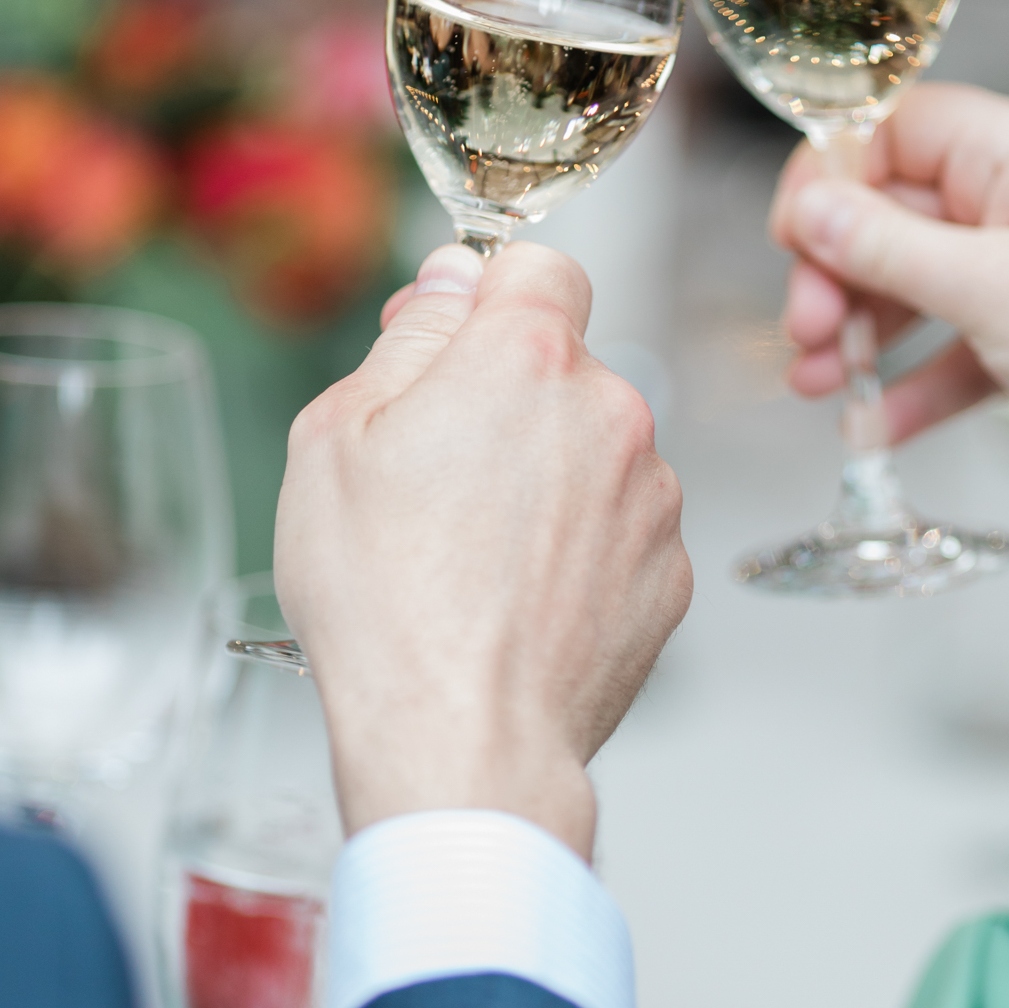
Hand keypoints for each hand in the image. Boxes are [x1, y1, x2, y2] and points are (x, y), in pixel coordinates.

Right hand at [274, 242, 690, 859]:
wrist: (460, 740)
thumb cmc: (385, 601)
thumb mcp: (337, 440)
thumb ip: (410, 337)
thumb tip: (451, 281)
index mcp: (528, 360)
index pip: (540, 267)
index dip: (491, 297)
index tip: (455, 342)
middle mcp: (612, 413)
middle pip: (565, 368)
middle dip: (509, 402)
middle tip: (435, 479)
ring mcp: (652, 497)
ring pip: (595, 451)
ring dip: (549, 478)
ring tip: (473, 557)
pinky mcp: (670, 572)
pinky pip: (620, 528)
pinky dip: (579, 549)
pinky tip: (518, 600)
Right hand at [769, 80, 1008, 620]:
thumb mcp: (990, 290)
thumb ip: (886, 248)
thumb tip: (806, 208)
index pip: (893, 130)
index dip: (829, 179)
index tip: (789, 240)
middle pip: (892, 214)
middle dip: (837, 275)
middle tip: (807, 332)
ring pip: (914, 284)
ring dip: (860, 335)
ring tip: (815, 385)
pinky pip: (950, 343)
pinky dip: (910, 381)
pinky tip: (868, 426)